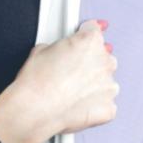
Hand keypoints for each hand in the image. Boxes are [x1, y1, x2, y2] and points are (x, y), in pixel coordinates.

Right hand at [0, 20, 116, 142]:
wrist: (33, 111)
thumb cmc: (35, 82)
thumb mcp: (41, 49)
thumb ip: (62, 44)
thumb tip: (62, 49)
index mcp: (90, 41)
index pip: (94, 31)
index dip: (82, 37)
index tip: (80, 44)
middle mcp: (105, 61)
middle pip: (102, 57)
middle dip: (89, 62)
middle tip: (69, 72)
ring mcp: (109, 85)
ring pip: (105, 81)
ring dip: (93, 84)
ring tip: (70, 92)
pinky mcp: (109, 108)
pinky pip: (106, 104)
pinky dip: (95, 105)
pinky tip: (77, 106)